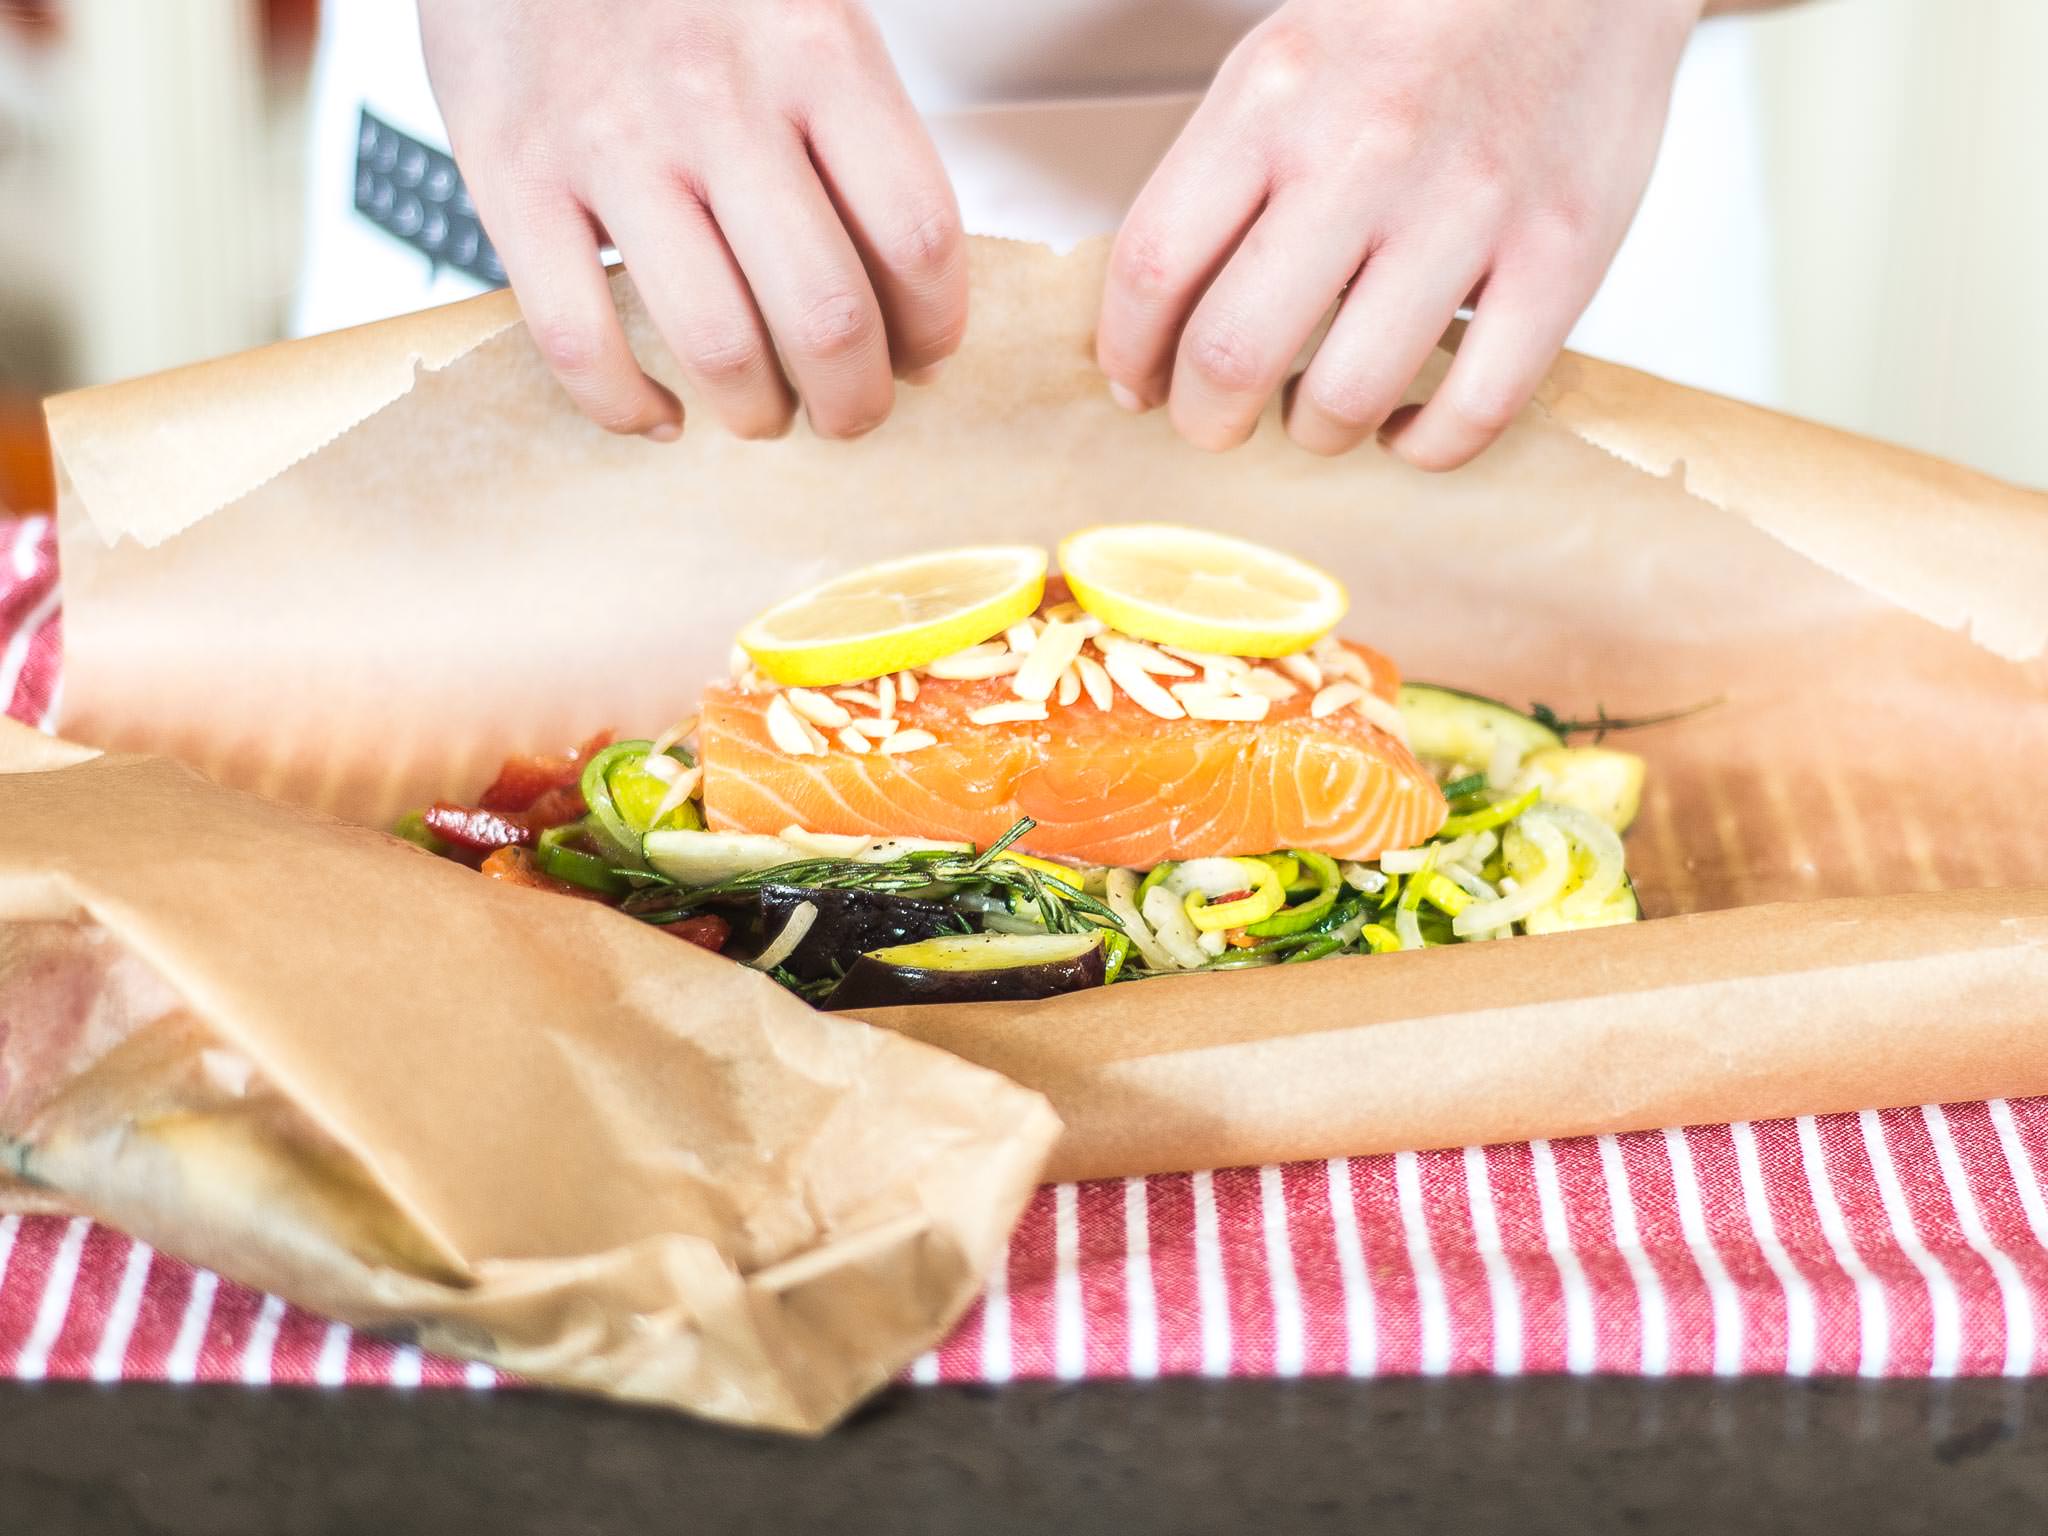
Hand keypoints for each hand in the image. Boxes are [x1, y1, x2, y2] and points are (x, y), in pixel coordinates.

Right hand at [418, 0, 965, 441]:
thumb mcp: (799, 11)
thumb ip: (852, 134)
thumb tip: (905, 297)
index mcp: (817, 49)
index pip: (918, 234)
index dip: (934, 327)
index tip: (922, 356)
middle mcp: (721, 96)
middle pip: (827, 313)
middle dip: (854, 400)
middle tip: (848, 412)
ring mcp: (611, 140)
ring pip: (715, 343)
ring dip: (756, 412)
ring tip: (762, 411)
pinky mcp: (513, 174)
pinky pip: (578, 338)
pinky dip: (628, 406)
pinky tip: (659, 412)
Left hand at [1096, 0, 1703, 468]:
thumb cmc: (1421, 19)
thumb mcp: (1286, 62)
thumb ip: (1223, 176)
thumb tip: (1163, 314)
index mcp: (1274, 98)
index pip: (1152, 264)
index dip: (1130, 351)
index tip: (1139, 382)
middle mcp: (1364, 152)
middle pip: (1234, 351)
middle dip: (1206, 418)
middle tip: (1216, 420)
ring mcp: (1467, 209)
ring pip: (1348, 397)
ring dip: (1314, 430)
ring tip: (1319, 409)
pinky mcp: (1561, 255)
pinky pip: (1476, 408)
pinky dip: (1426, 445)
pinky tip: (1409, 424)